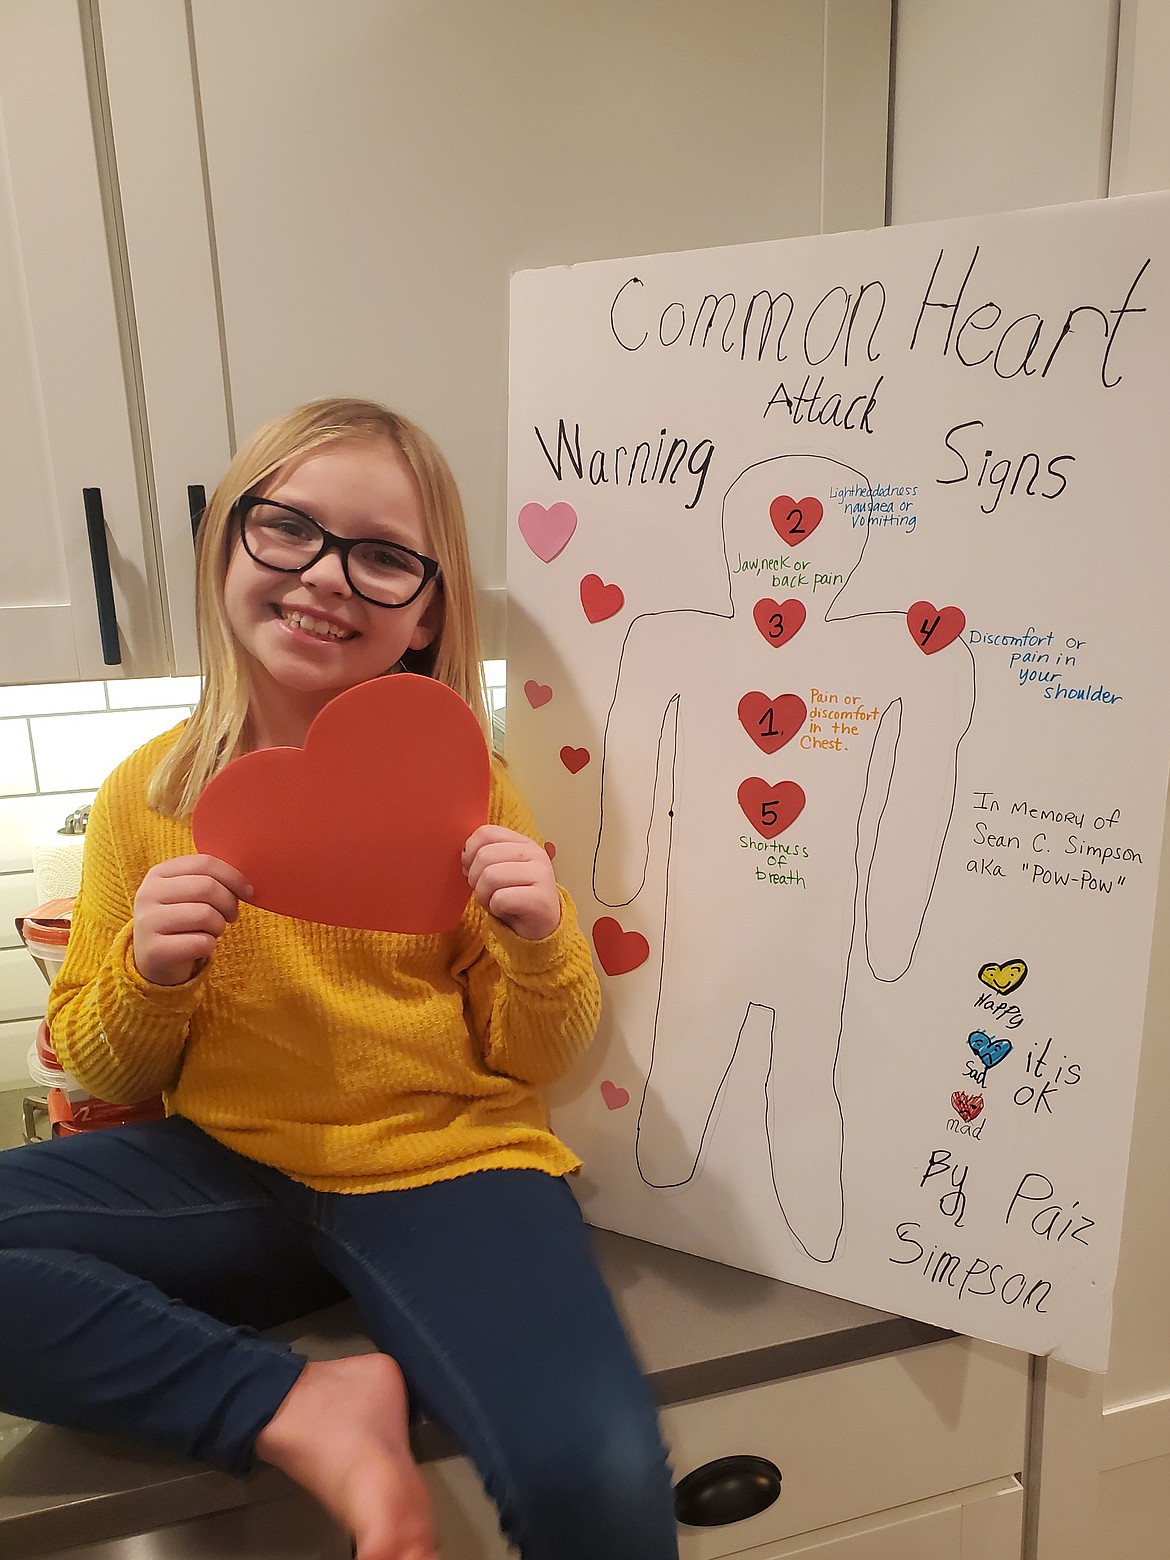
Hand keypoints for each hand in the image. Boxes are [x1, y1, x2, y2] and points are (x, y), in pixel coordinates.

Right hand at [133, 855, 251, 986]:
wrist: (155, 960)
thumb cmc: (182, 922)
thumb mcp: (189, 894)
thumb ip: (211, 880)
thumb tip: (245, 886)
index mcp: (158, 873)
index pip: (204, 863)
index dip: (233, 877)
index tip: (248, 892)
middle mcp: (148, 894)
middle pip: (207, 887)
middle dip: (229, 903)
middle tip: (231, 916)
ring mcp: (147, 922)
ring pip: (205, 915)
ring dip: (219, 926)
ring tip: (212, 931)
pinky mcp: (154, 950)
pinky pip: (201, 943)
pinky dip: (209, 945)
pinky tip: (199, 947)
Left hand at [462, 825, 560, 940]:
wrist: (540, 927)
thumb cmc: (516, 898)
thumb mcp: (501, 870)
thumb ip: (486, 855)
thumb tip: (465, 855)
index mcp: (524, 843)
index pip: (486, 833)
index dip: (470, 852)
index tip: (472, 869)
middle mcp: (535, 854)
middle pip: (485, 855)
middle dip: (475, 879)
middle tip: (485, 891)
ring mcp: (541, 874)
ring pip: (490, 876)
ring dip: (484, 895)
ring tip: (495, 902)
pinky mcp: (540, 898)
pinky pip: (500, 898)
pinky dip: (495, 908)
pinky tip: (505, 910)